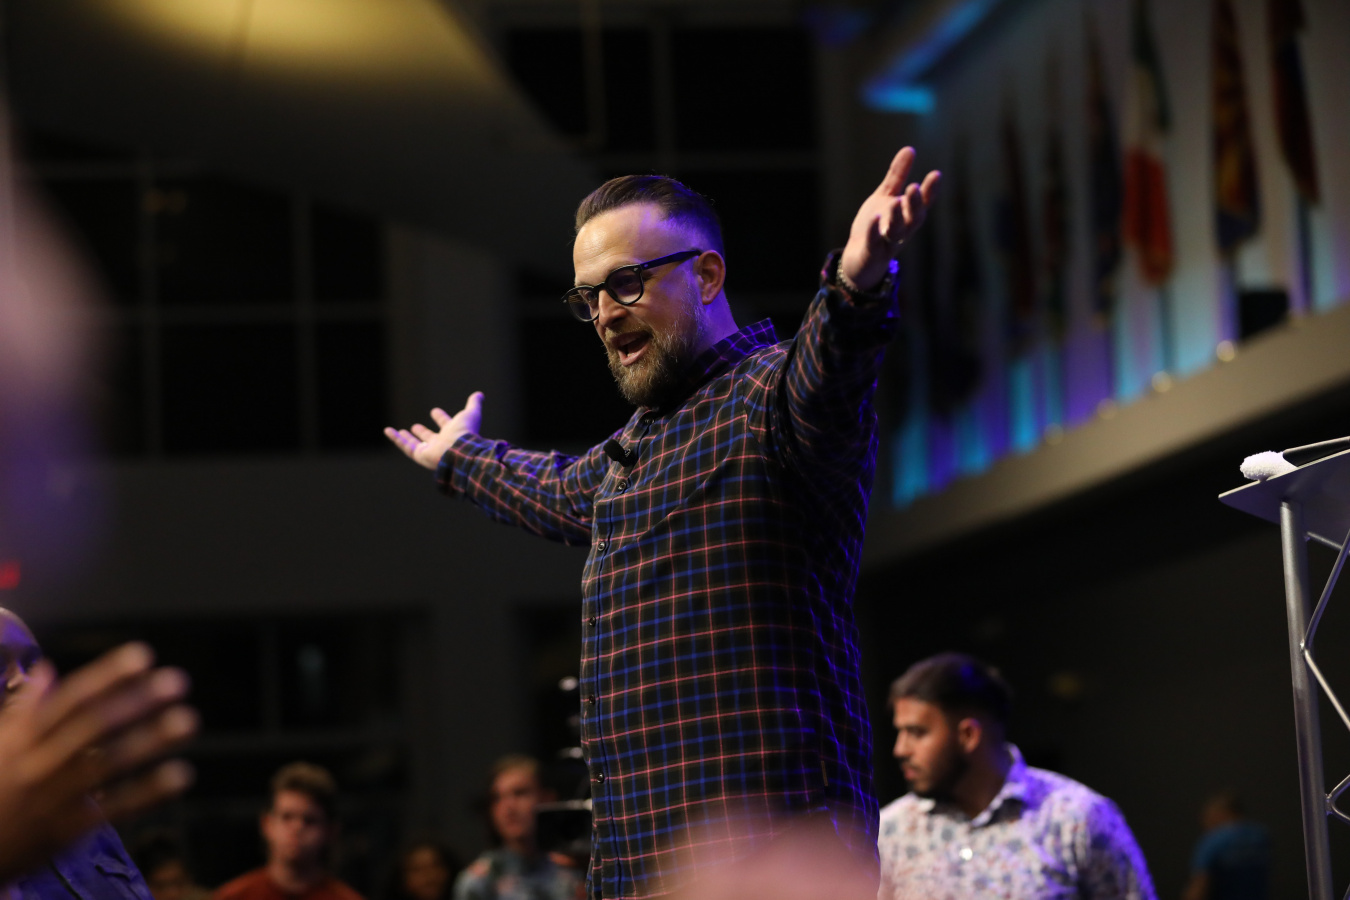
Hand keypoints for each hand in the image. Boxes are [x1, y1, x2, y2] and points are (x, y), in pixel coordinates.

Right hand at [0, 643, 196, 883]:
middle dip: (136, 701)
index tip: (142, 656)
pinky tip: (179, 775)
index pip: (69, 699)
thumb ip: (24, 709)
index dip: (107, 675)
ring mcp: (53, 797)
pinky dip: (147, 792)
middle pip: (92, 726)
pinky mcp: (66, 831)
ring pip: (106, 764)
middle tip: (177, 681)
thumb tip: (45, 669)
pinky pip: (112, 809)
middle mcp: (38, 763)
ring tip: (187, 720)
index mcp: (21, 738)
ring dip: (149, 741)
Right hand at [384, 392, 483, 470]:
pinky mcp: (420, 455)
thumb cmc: (465, 433)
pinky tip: (387, 430)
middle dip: (423, 433)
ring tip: (399, 431)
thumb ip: (474, 404)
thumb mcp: (471, 414)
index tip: (434, 411)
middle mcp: (442, 444)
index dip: (441, 418)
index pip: (446, 425)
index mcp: (453, 434)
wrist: (460, 450)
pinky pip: (406, 447)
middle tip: (416, 426)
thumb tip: (479, 394)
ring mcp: (430, 450)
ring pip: (415, 444)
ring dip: (406, 438)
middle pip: (430, 438)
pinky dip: (396, 439)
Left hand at [840, 147, 940, 291]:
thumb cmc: (877, 225)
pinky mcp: (872, 253)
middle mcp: (902, 230)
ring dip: (898, 218)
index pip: (923, 203)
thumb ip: (897, 176)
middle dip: (915, 203)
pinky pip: (875, 243)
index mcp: (908, 215)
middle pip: (913, 218)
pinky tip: (875, 218)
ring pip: (896, 232)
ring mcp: (887, 243)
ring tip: (896, 202)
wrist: (859, 259)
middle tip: (915, 187)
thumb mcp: (886, 197)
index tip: (936, 174)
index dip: (930, 191)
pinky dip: (875, 232)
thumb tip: (910, 149)